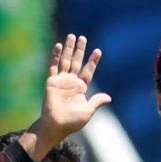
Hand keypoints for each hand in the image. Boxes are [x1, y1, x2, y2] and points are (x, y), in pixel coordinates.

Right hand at [25, 35, 111, 159]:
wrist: (57, 125)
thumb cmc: (72, 121)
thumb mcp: (88, 110)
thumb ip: (97, 101)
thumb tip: (109, 97)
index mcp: (81, 88)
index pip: (87, 71)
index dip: (92, 61)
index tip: (98, 51)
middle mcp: (71, 82)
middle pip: (76, 62)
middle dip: (80, 50)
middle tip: (82, 37)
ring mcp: (61, 80)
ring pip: (65, 61)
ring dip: (68, 49)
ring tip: (72, 36)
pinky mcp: (51, 81)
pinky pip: (54, 66)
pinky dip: (56, 56)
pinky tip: (58, 46)